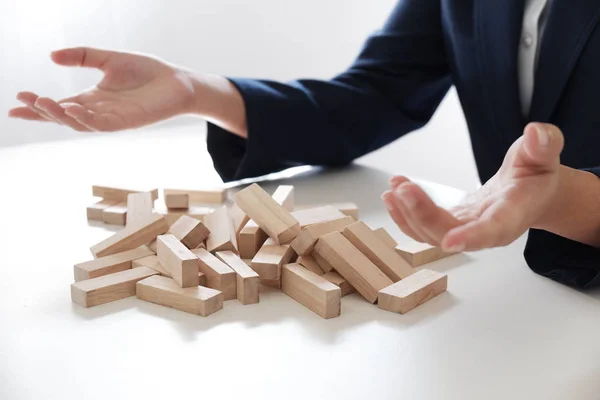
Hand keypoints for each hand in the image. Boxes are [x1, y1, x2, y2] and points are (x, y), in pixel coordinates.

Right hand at [8, 47, 195, 130]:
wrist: (178, 81)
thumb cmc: (146, 72)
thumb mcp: (109, 59)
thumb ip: (82, 57)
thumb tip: (52, 56)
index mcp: (92, 98)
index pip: (59, 105)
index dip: (37, 107)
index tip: (14, 104)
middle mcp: (99, 111)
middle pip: (65, 116)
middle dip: (43, 112)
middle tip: (24, 102)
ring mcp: (113, 119)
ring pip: (80, 123)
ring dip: (61, 115)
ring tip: (44, 103)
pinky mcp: (127, 122)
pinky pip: (102, 124)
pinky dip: (87, 118)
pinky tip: (74, 108)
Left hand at [381, 123, 564, 251]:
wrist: (531, 194)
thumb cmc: (536, 175)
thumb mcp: (544, 155)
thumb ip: (543, 145)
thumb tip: (535, 132)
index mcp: (513, 213)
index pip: (493, 230)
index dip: (472, 237)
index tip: (450, 241)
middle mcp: (486, 231)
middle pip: (451, 233)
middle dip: (423, 215)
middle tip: (403, 189)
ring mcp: (466, 231)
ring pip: (431, 234)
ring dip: (407, 214)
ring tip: (393, 188)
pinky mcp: (451, 225)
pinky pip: (423, 229)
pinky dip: (405, 216)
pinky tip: (392, 196)